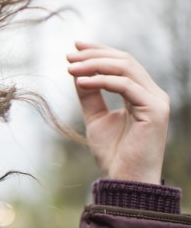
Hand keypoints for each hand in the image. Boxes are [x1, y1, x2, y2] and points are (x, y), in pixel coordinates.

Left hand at [67, 42, 169, 183]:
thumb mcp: (96, 118)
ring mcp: (156, 101)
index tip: (75, 47)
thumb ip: (89, 95)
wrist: (125, 180)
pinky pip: (126, 86)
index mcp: (141, 94)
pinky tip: (81, 82)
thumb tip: (77, 71)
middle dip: (94, 55)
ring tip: (70, 68)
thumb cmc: (113, 154)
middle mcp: (152, 94)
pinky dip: (102, 81)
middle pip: (125, 61)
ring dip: (94, 65)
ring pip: (126, 68)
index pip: (122, 63)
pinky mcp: (155, 110)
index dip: (99, 52)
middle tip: (69, 55)